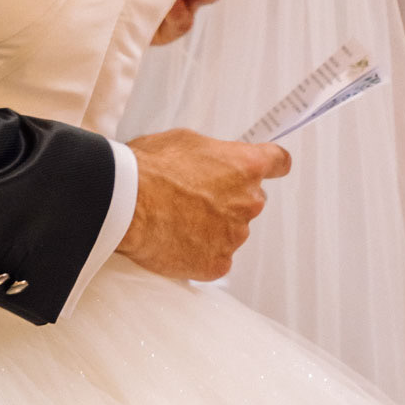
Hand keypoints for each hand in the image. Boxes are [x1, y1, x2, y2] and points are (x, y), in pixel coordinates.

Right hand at [117, 128, 290, 281]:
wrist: (126, 204)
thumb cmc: (149, 169)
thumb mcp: (184, 141)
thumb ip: (212, 155)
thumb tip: (212, 162)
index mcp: (244, 166)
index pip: (278, 162)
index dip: (271, 164)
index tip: (269, 168)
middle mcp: (248, 202)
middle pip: (250, 199)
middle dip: (229, 198)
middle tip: (195, 196)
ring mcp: (235, 236)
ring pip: (231, 230)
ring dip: (212, 226)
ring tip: (177, 218)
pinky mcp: (218, 264)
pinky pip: (215, 257)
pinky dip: (200, 251)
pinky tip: (176, 240)